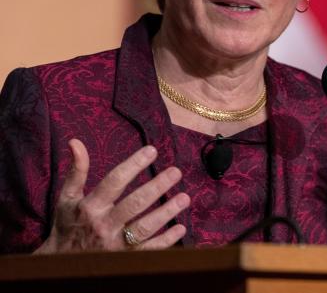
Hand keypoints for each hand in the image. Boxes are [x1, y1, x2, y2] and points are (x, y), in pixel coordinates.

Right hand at [35, 139, 189, 252]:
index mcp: (90, 207)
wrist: (60, 266)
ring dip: (166, 213)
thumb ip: (76, 171)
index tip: (152, 150)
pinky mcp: (124, 260)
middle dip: (157, 187)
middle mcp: (104, 225)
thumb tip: (76, 142)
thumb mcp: (67, 198)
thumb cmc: (67, 226)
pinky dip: (166, 241)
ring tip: (184, 198)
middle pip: (134, 204)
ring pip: (144, 228)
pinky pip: (148, 251)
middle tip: (176, 172)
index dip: (134, 164)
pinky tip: (180, 228)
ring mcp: (115, 245)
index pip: (115, 181)